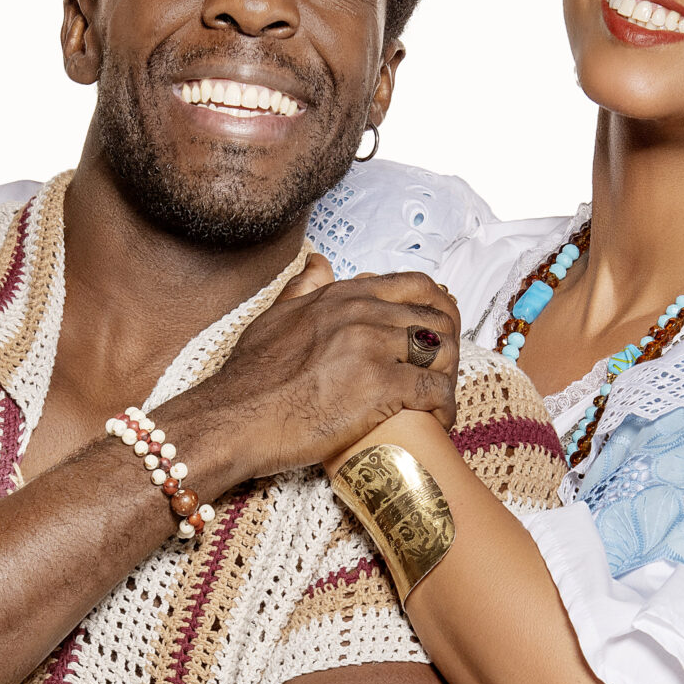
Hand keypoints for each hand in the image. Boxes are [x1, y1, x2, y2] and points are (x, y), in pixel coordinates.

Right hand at [171, 265, 462, 481]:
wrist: (232, 419)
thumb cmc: (249, 379)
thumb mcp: (273, 319)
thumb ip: (302, 289)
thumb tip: (318, 262)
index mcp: (343, 295)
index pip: (414, 285)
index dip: (437, 308)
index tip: (439, 332)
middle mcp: (362, 312)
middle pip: (436, 316)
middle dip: (450, 345)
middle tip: (445, 373)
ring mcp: (372, 346)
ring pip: (442, 350)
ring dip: (450, 376)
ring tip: (442, 399)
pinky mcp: (379, 386)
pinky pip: (435, 391)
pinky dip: (445, 407)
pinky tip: (439, 421)